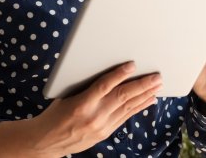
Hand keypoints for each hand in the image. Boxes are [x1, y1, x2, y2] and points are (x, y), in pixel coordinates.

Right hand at [0, 62, 161, 157]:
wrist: (47, 140)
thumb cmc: (54, 113)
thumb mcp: (65, 94)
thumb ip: (85, 85)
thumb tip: (106, 70)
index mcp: (81, 104)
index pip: (105, 86)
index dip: (119, 74)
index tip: (132, 64)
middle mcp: (94, 116)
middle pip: (122, 97)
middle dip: (142, 85)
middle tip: (157, 76)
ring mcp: (101, 127)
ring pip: (127, 107)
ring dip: (144, 95)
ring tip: (157, 86)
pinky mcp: (105, 133)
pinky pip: (125, 117)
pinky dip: (138, 107)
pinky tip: (148, 100)